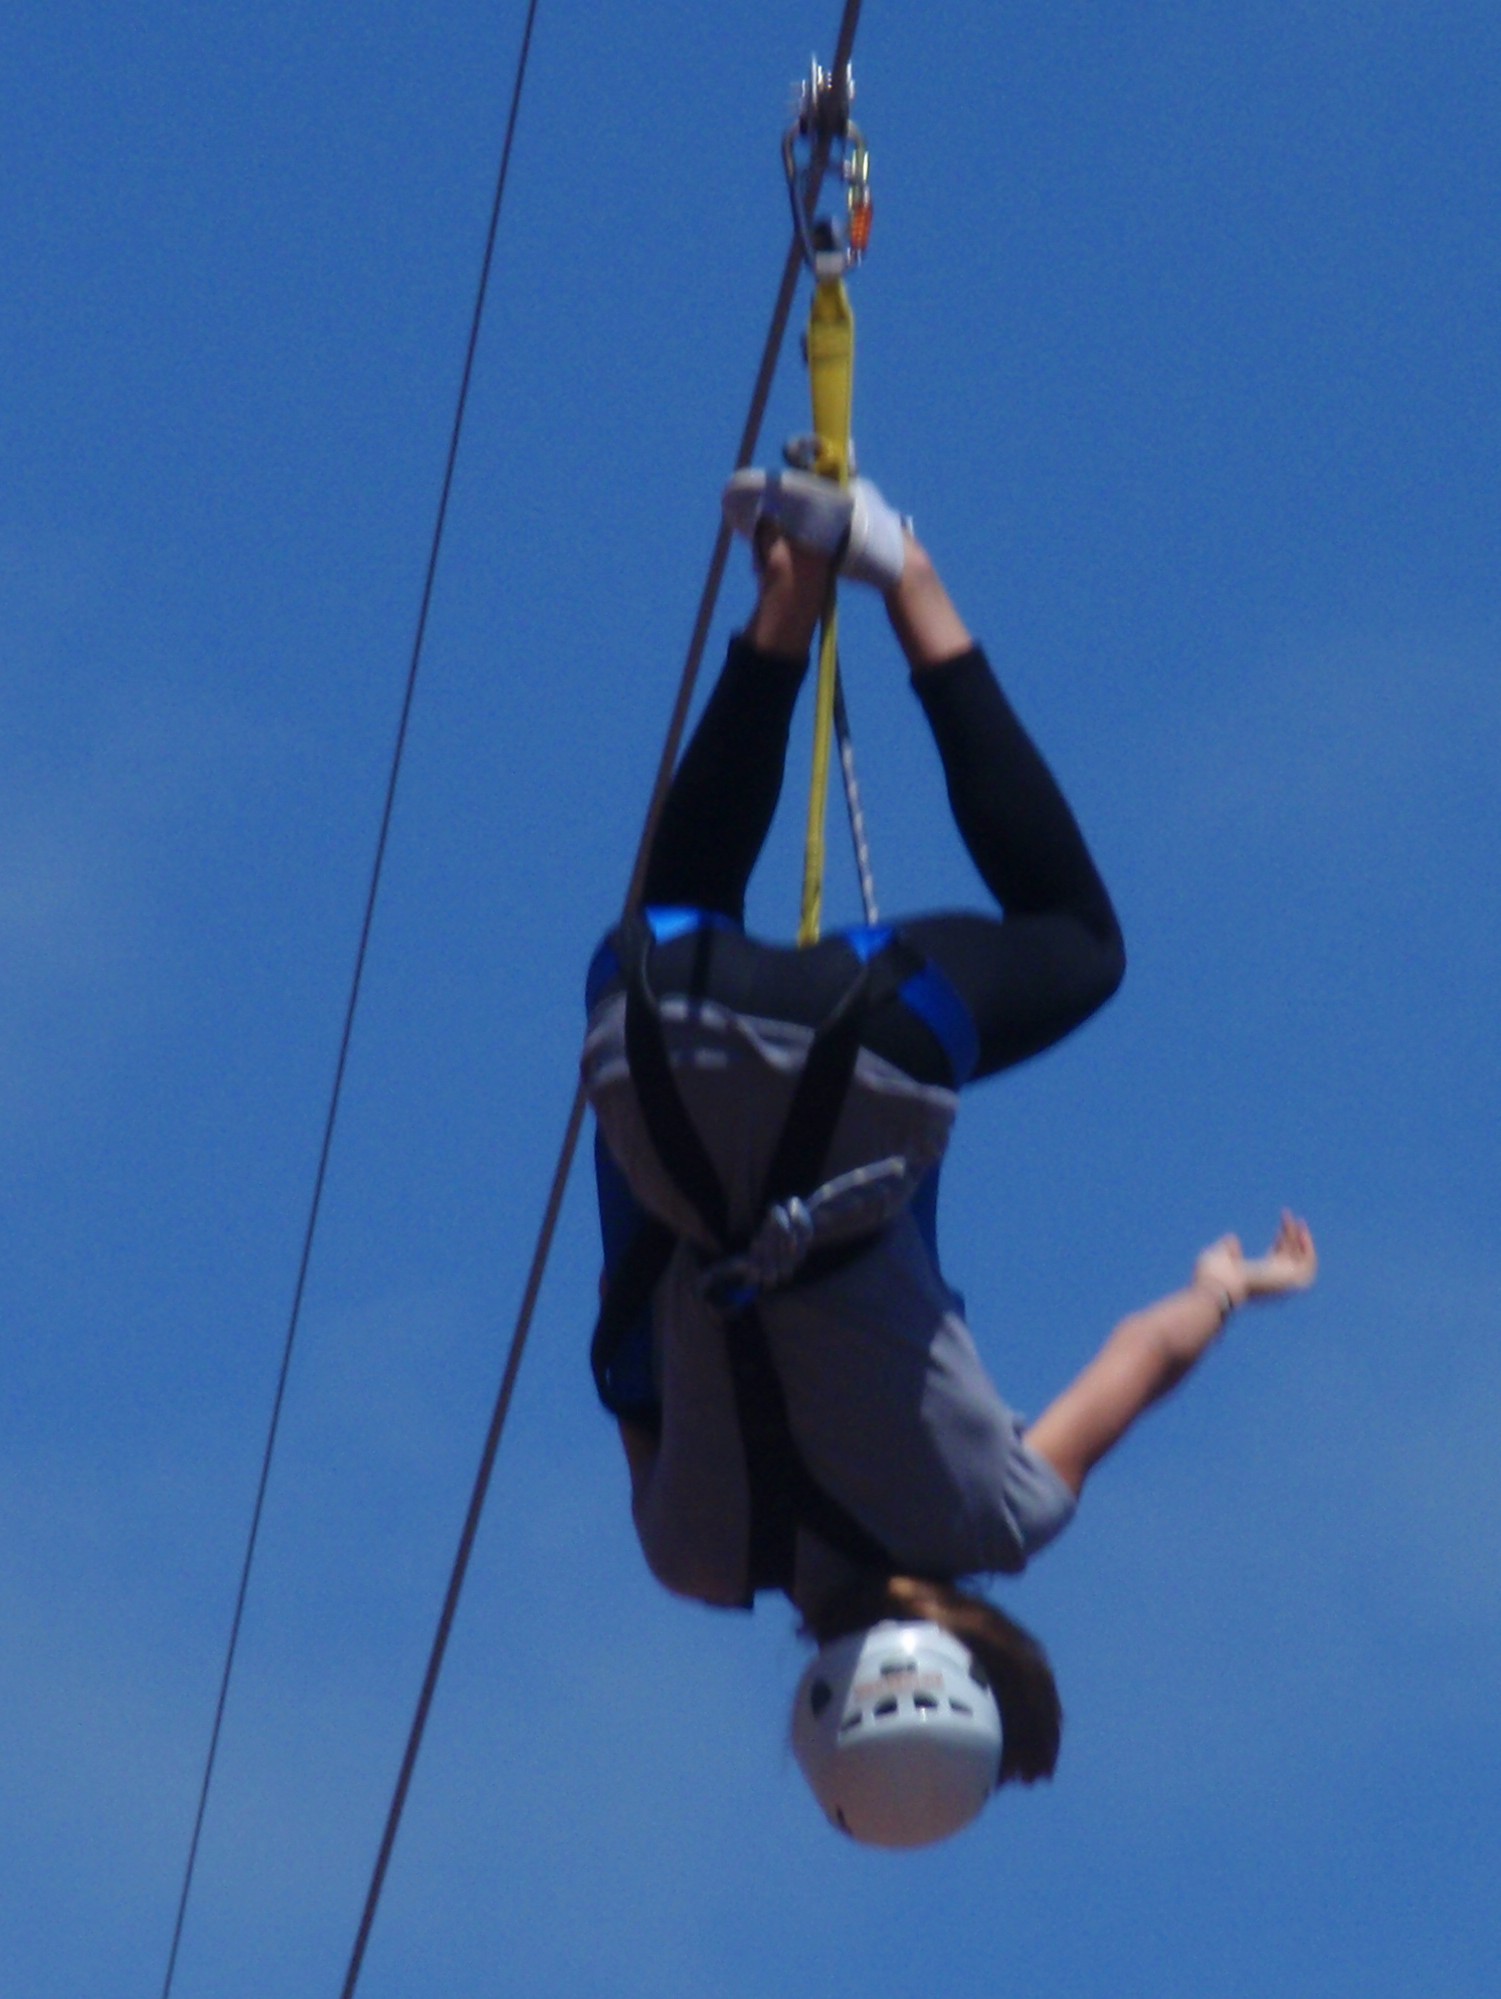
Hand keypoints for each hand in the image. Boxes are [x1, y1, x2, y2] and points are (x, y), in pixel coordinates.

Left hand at [1194, 1211, 1316, 1309]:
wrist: (1216, 1287)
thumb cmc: (1212, 1277)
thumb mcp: (1219, 1256)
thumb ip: (1228, 1249)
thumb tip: (1232, 1238)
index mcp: (1258, 1279)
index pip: (1278, 1262)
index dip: (1282, 1244)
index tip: (1279, 1228)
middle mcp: (1273, 1283)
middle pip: (1291, 1259)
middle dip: (1292, 1238)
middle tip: (1288, 1217)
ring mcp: (1281, 1284)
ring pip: (1302, 1261)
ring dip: (1304, 1241)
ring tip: (1298, 1221)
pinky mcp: (1288, 1281)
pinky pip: (1308, 1265)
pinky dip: (1309, 1249)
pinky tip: (1302, 1232)